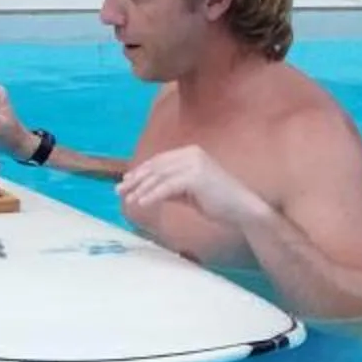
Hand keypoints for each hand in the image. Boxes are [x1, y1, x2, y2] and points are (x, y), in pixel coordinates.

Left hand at [117, 146, 267, 231]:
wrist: (242, 209)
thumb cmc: (218, 202)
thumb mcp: (189, 191)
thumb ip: (170, 186)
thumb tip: (146, 190)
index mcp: (191, 152)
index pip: (159, 161)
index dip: (140, 171)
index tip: (126, 182)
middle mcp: (192, 153)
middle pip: (156, 166)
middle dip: (136, 179)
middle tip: (119, 190)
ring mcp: (194, 163)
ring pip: (159, 176)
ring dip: (140, 189)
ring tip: (127, 200)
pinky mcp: (195, 177)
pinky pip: (167, 187)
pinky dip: (151, 195)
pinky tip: (141, 203)